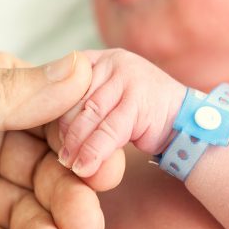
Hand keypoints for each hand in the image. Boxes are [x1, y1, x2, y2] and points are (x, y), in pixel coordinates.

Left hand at [57, 48, 185, 176]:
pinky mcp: (139, 99)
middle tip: (59, 156)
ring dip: (76, 144)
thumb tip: (43, 126)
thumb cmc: (138, 115)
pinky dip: (94, 151)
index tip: (45, 137)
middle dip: (63, 131)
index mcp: (93, 59)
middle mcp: (110, 61)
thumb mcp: (103, 103)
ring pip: (90, 113)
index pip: (61, 83)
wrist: (185, 121)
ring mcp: (127, 76)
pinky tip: (85, 168)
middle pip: (73, 97)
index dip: (51, 112)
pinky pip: (109, 129)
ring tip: (69, 165)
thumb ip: (77, 107)